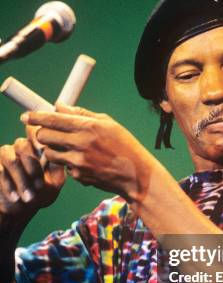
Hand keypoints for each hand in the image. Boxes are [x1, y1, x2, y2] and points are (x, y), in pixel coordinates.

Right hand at [0, 137, 64, 220]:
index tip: (43, 149)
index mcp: (37, 148)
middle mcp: (19, 148)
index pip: (35, 131)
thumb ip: (57, 168)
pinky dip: (8, 186)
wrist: (21, 208)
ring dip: (21, 179)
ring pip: (11, 159)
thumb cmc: (42, 193)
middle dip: (33, 167)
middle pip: (23, 145)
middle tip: (40, 186)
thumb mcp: (55, 182)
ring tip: (29, 197)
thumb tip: (59, 155)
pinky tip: (15, 198)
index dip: (38, 136)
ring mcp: (4, 157)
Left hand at [21, 104, 146, 201]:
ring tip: (69, 148)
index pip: (53, 119)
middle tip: (49, 132)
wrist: (136, 175)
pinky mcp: (78, 176)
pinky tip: (85, 162)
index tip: (27, 115)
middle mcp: (80, 144)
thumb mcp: (108, 124)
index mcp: (88, 127)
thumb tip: (59, 106)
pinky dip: (69, 163)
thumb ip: (82, 114)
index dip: (36, 116)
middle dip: (43, 133)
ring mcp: (78, 162)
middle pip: (44, 136)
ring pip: (49, 153)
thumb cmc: (125, 146)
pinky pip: (64, 167)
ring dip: (54, 149)